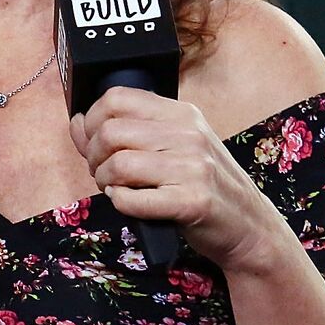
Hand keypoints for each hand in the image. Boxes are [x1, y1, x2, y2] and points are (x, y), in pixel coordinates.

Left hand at [69, 87, 283, 273]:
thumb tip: (76, 123)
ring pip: (118, 165)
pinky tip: (130, 203)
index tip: (94, 143)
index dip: (92, 121)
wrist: (248, 226)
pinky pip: (131, 199)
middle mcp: (188, 134)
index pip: (117, 98)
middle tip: (104, 174)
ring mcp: (192, 167)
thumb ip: (127, 134)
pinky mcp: (192, 202)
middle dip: (94, 157)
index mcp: (182, 114)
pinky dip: (121, 203)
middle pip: (110, 132)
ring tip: (116, 190)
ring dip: (105, 183)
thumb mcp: (174, 148)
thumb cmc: (204, 186)